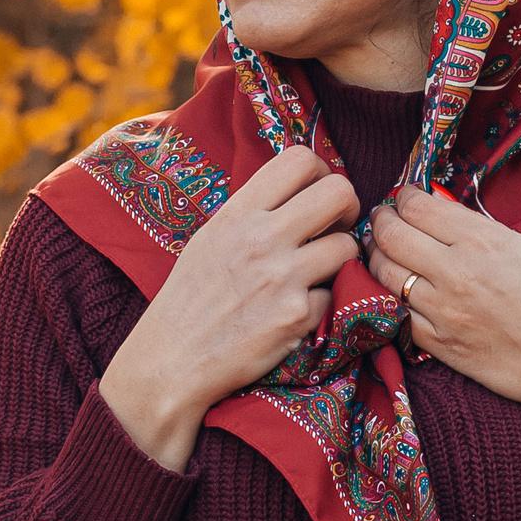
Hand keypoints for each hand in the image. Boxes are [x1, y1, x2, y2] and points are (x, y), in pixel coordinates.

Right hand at [100, 146, 359, 470]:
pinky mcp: (299, 316)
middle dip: (347, 208)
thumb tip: (297, 190)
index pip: (299, 159)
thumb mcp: (211, 238)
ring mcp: (283, 277)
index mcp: (238, 213)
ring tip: (319, 272)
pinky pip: (335, 294)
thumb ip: (252, 212)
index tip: (318, 195)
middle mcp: (262, 238)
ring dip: (341, 259)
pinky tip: (298, 311)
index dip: (322, 173)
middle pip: (340, 192)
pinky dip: (323, 303)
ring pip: (348, 245)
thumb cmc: (189, 299)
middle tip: (336, 227)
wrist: (172, 361)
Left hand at [368, 186, 520, 442]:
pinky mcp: (439, 345)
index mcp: (483, 242)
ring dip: (379, 258)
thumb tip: (447, 216)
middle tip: (384, 219)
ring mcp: (443, 311)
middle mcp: (456, 273)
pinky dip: (394, 298)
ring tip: (385, 252)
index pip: (418, 207)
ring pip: (384, 274)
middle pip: (390, 235)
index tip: (406, 198)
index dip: (405, 197)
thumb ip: (484, 232)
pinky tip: (402, 292)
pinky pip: (398, 313)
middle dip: (381, 222)